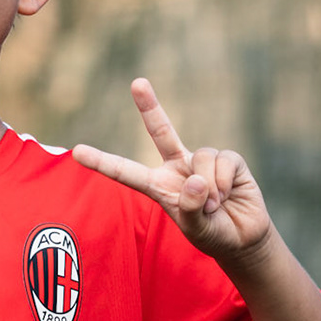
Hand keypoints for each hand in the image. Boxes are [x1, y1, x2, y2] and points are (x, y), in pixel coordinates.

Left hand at [72, 79, 272, 262]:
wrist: (243, 238)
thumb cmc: (212, 233)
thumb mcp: (196, 229)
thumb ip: (191, 209)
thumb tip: (195, 179)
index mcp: (158, 186)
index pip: (126, 172)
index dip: (102, 162)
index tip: (76, 152)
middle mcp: (177, 167)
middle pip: (161, 131)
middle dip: (150, 106)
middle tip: (138, 82)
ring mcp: (202, 161)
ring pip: (201, 159)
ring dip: (210, 189)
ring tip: (215, 206)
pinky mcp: (228, 160)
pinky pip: (223, 161)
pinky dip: (224, 183)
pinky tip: (228, 196)